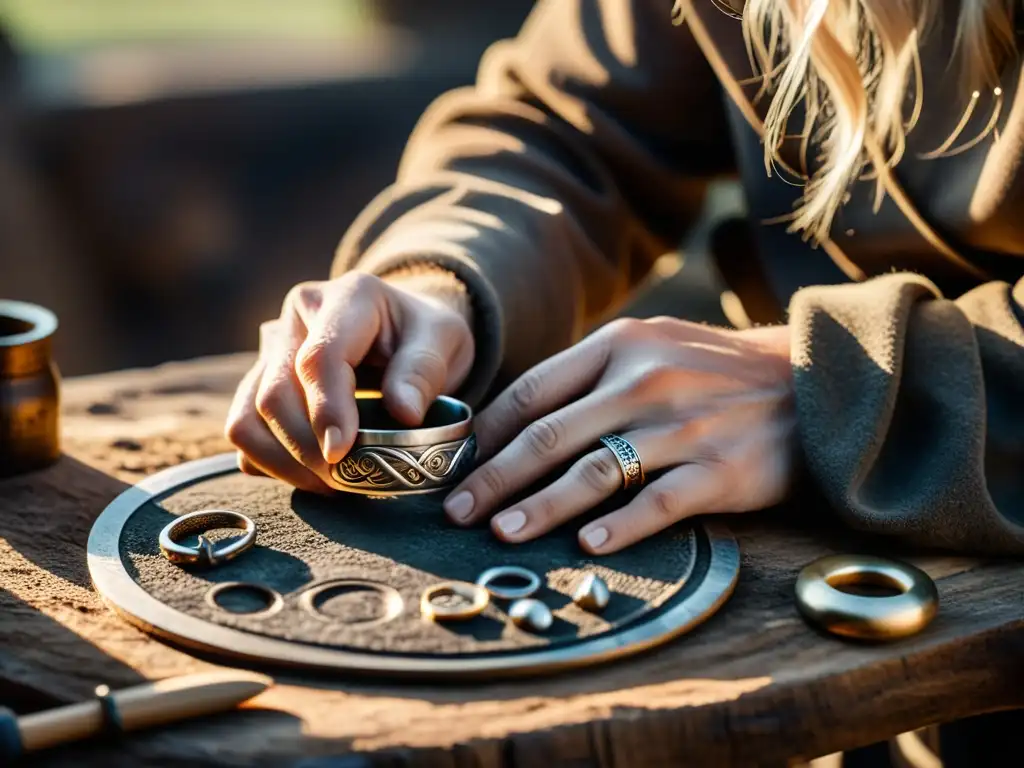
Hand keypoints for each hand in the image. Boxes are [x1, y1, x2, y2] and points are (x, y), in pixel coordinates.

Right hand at [225, 272, 473, 491]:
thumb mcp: (444, 340)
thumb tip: (403, 412)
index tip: (342, 453)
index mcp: (347, 298)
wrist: (406, 329)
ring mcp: (272, 350)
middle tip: (344, 481)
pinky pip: (245, 428)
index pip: (319, 358)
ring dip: (282, 462)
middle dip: (306, 449)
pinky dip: (270, 461)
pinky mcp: (260, 380)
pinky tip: (310, 473)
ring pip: (247, 415)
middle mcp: (298, 318)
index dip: (327, 410)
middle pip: (275, 393)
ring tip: (328, 484)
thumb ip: (423, 371)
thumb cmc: (426, 335)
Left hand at [443, 317, 794, 553]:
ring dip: (540, 507)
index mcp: (620, 347)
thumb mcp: (651, 348)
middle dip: (495, 478)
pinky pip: (658, 503)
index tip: (457, 466)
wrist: (811, 380)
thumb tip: (516, 422)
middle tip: (458, 512)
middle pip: (550, 436)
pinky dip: (619, 526)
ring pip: (594, 472)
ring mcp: (684, 426)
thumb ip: (589, 377)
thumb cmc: (713, 371)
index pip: (534, 392)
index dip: (488, 433)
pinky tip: (587, 546)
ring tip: (503, 533)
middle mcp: (646, 381)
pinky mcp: (721, 470)